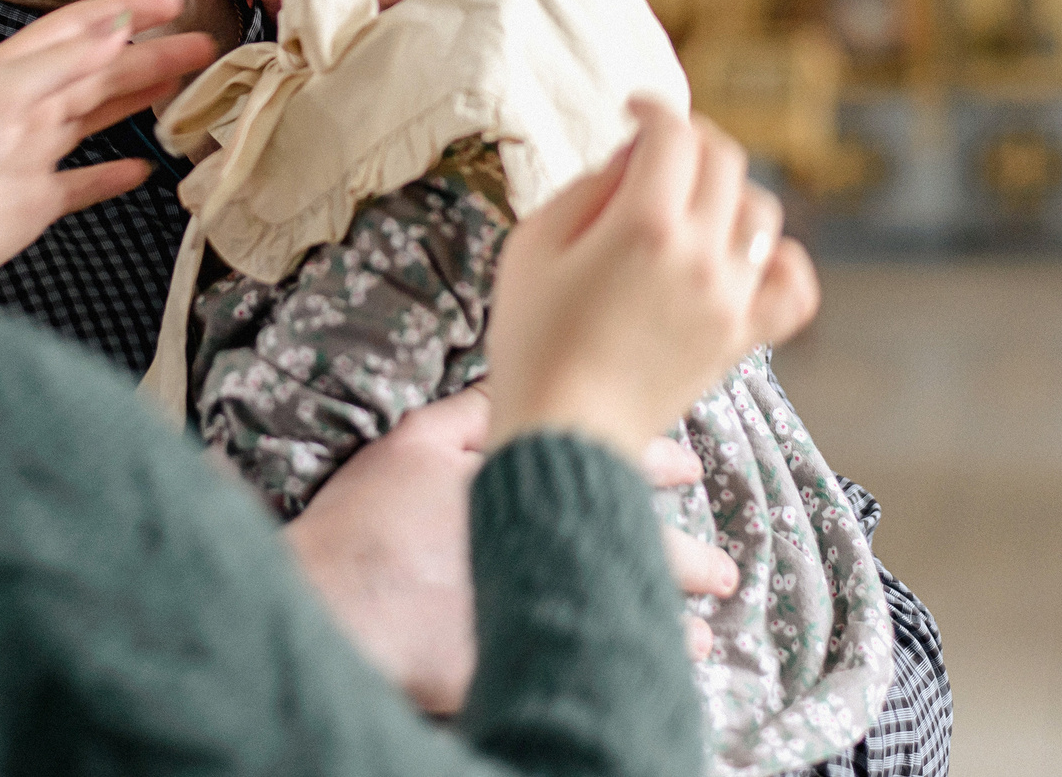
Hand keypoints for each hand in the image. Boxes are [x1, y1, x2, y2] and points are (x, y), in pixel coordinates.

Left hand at [0, 0, 217, 304]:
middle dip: (151, 56)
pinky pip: (84, 182)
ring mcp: (30, 154)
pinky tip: (146, 167)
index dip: (126, 11)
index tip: (174, 2)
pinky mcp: (33, 203)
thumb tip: (117, 27)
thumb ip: (59, 62)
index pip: (79, 28)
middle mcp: (24, 107)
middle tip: (205, 48)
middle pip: (99, 72)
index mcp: (12, 72)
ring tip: (188, 88)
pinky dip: (114, 173)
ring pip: (98, 118)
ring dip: (141, 101)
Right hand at [285, 396, 736, 708]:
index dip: (653, 466)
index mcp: (527, 485)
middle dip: (688, 562)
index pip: (610, 467)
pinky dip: (628, 665)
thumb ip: (473, 411)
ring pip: (625, 612)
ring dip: (667, 624)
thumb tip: (520, 385)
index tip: (687, 470)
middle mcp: (549, 545)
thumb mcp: (414, 441)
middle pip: (636, 549)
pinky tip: (650, 676)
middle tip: (725, 574)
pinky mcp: (525, 661)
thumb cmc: (366, 520)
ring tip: (702, 639)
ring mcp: (541, 605)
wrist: (336, 601)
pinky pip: (594, 664)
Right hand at [485, 98, 818, 459]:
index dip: (654, 109)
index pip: (673, 135)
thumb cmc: (533, 342)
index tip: (634, 111)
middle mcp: (700, 256)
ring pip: (761, 213)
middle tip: (659, 150)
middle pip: (723, 162)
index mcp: (644, 226)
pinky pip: (793, 286)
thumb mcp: (533, 245)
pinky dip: (780, 260)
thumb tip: (633, 156)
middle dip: (691, 141)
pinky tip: (746, 257)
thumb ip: (587, 187)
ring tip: (690, 205)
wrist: (565, 436)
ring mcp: (729, 299)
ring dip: (729, 193)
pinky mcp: (742, 338)